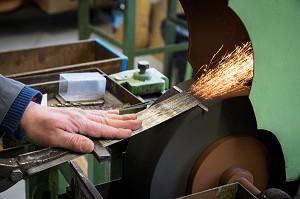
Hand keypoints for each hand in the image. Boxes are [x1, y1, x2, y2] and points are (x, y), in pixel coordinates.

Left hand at [19, 102, 141, 152]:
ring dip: (120, 118)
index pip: (103, 129)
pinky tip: (114, 113)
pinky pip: (98, 113)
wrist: (30, 116)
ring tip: (132, 117)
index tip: (130, 132)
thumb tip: (90, 146)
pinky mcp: (79, 115)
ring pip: (106, 116)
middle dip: (125, 122)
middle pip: (108, 121)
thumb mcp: (55, 138)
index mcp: (80, 123)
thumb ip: (74, 142)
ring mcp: (82, 115)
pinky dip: (109, 114)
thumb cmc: (41, 126)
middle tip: (139, 121)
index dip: (117, 132)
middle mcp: (83, 117)